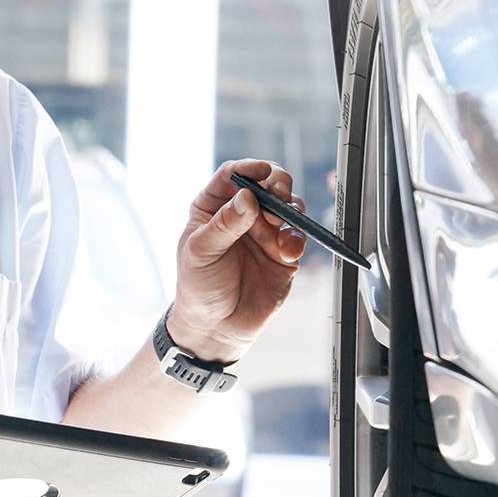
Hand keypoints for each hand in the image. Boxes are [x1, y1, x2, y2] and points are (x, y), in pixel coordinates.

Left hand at [167, 159, 304, 363]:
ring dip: (289, 208)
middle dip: (277, 183)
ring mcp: (265, 233)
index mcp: (214, 207)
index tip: (261, 170)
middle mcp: (242, 215)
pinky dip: (296, 238)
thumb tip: (247, 198)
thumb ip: (224, 225)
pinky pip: (297, 235)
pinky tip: (286, 250)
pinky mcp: (283, 253)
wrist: (217, 328)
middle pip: (267, 184)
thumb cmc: (200, 288)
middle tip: (278, 193)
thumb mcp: (202, 253)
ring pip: (287, 205)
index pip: (232, 176)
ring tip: (277, 224)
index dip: (248, 168)